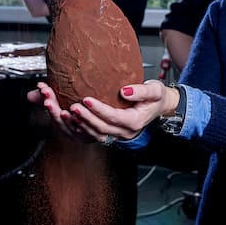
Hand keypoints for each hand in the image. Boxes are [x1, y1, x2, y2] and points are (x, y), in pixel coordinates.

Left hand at [60, 79, 174, 143]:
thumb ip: (142, 91)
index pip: (114, 117)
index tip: (86, 99)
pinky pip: (94, 134)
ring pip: (95, 134)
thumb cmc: (156, 97)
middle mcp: (125, 131)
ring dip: (80, 124)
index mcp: (135, 121)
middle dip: (86, 118)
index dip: (99, 109)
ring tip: (66, 113)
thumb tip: (124, 91)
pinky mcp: (111, 132)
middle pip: (101, 128)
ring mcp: (118, 134)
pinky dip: (81, 128)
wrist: (159, 106)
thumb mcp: (155, 90)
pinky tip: (70, 119)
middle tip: (72, 107)